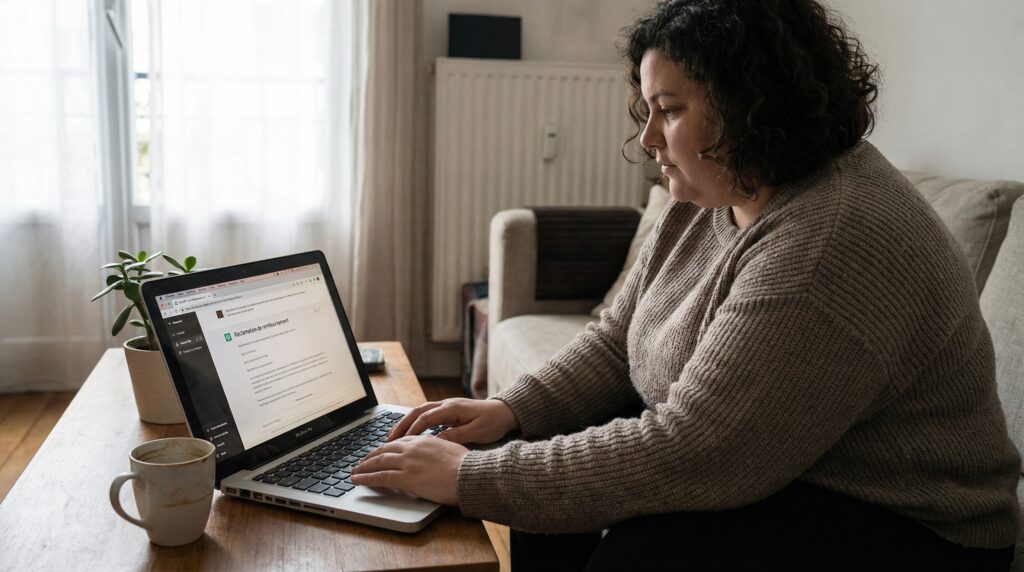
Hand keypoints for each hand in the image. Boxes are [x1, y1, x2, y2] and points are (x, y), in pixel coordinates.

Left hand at [350, 436, 467, 505]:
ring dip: (363, 467)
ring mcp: (407, 462)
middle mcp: (412, 448)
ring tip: (354, 472)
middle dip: (370, 457)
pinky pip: (380, 477)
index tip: (378, 453)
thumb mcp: (449, 450)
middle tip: (361, 462)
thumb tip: (431, 456)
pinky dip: (366, 478)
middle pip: (384, 450)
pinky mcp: (406, 477)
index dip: (384, 448)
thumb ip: (436, 450)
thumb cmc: (465, 465)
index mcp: (423, 440)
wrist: (469, 474)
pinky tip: (357, 480)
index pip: (397, 442)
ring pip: (378, 462)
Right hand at [388, 398, 519, 444]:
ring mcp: (446, 407)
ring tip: (392, 438)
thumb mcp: (477, 432)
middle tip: (388, 440)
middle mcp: (446, 405)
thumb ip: (456, 436)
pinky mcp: (448, 412)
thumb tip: (436, 442)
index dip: (412, 430)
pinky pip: (426, 416)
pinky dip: (414, 424)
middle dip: (401, 425)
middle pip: (417, 412)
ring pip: (420, 412)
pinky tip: (409, 435)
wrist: (505, 411)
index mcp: (452, 408)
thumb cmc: (493, 422)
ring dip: (405, 424)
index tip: (401, 443)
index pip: (426, 418)